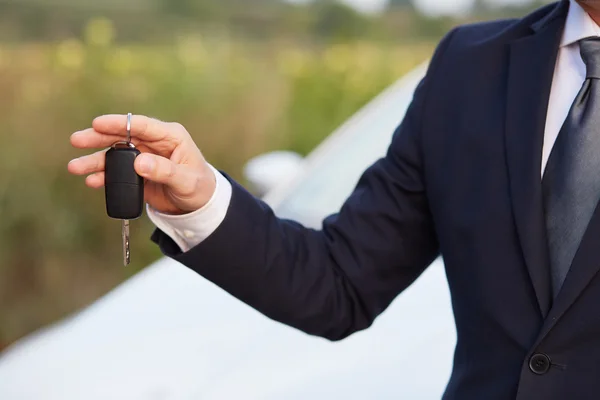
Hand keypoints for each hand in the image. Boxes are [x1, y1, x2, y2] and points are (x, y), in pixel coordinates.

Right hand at [68, 114, 215, 214]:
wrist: (198, 207)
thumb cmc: (199, 187)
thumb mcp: (186, 180)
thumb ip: (164, 171)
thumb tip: (139, 162)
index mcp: (170, 137)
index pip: (141, 125)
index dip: (118, 123)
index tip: (97, 123)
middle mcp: (153, 143)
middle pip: (121, 137)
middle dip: (98, 138)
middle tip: (76, 140)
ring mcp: (143, 158)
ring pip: (115, 155)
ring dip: (95, 161)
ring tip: (75, 168)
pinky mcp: (136, 174)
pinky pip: (117, 173)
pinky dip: (104, 177)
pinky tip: (92, 181)